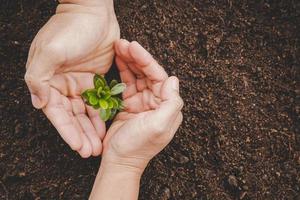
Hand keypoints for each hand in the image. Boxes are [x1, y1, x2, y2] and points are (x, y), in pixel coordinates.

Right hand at [24, 0, 119, 156]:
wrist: (92, 12)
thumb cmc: (69, 29)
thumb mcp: (50, 51)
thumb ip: (39, 77)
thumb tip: (38, 103)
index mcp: (47, 81)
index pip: (56, 113)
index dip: (67, 132)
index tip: (78, 147)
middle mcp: (61, 85)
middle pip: (71, 116)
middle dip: (80, 135)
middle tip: (91, 152)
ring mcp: (78, 83)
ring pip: (85, 112)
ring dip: (91, 129)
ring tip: (99, 145)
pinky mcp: (94, 79)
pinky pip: (98, 101)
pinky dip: (101, 114)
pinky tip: (107, 127)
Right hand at [101, 39, 183, 171]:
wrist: (119, 161)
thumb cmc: (138, 146)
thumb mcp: (159, 126)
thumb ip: (171, 103)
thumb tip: (173, 79)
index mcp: (167, 106)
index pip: (159, 77)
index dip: (147, 61)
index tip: (134, 47)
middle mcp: (156, 102)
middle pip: (147, 73)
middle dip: (136, 57)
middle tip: (123, 43)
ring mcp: (142, 102)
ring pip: (137, 76)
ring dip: (129, 61)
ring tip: (118, 46)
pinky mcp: (129, 104)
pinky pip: (127, 84)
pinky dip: (122, 72)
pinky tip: (117, 60)